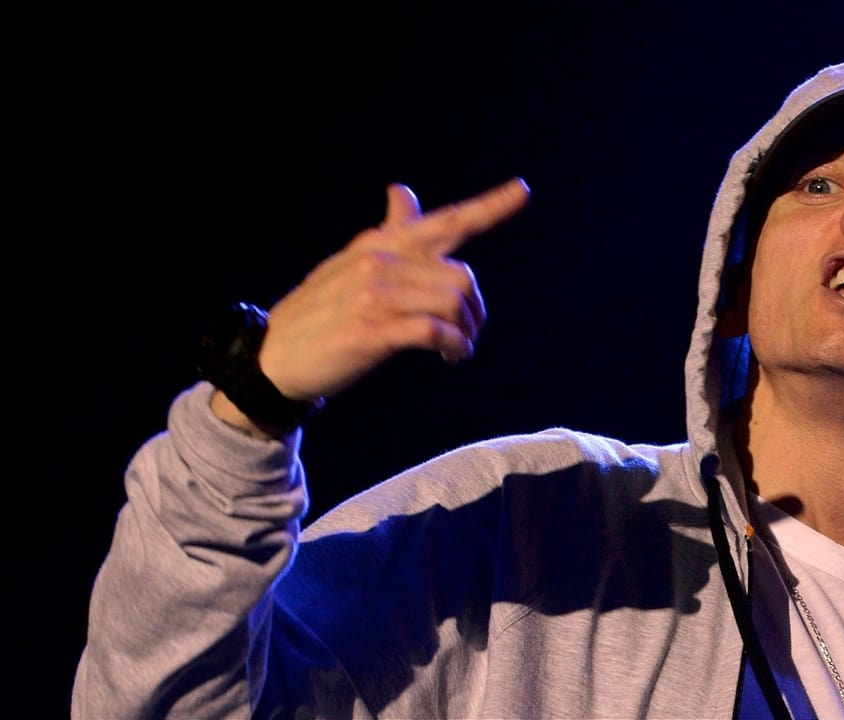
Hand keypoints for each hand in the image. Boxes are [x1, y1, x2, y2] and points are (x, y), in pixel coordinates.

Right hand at [253, 177, 529, 402]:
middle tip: (465, 334)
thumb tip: (401, 191)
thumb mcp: (350, 262)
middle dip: (475, 311)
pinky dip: (454, 347)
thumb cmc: (320, 311)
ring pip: (453, 304)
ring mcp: (374, 296)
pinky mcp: (370, 332)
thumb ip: (388, 232)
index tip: (522, 190)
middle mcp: (380, 262)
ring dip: (466, 332)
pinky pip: (435, 332)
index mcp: (381, 244)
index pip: (443, 220)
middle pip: (462, 277)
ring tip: (455, 349)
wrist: (273, 356)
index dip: (488, 206)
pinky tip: (450, 357)